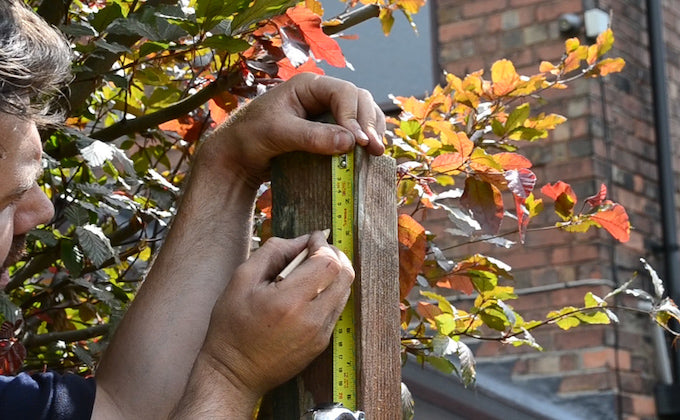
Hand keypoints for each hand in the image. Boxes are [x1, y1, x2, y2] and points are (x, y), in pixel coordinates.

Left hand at [199, 73, 385, 186]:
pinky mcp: (328, 132)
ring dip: (372, 132)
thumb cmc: (249, 138)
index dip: (356, 117)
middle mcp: (321, 96)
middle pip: (359, 101)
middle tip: (376, 151)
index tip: (360, 143)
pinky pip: (355, 132)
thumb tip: (350, 142)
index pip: (344, 93)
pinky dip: (365, 141)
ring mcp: (327, 114)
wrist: (237, 157)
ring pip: (362, 115)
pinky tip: (368, 155)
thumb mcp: (278, 134)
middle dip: (369, 124)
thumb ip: (312, 137)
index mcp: (308, 85)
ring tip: (376, 154)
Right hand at [200, 230, 353, 395]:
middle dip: (333, 255)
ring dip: (332, 274)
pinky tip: (307, 292)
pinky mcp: (322, 343)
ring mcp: (320, 334)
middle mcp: (312, 319)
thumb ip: (274, 252)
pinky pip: (336, 308)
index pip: (328, 262)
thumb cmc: (232, 327)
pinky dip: (328, 292)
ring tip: (308, 271)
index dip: (322, 244)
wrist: (235, 373)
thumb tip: (303, 240)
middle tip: (314, 251)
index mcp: (290, 301)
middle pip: (345, 274)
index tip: (312, 238)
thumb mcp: (242, 279)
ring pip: (344, 290)